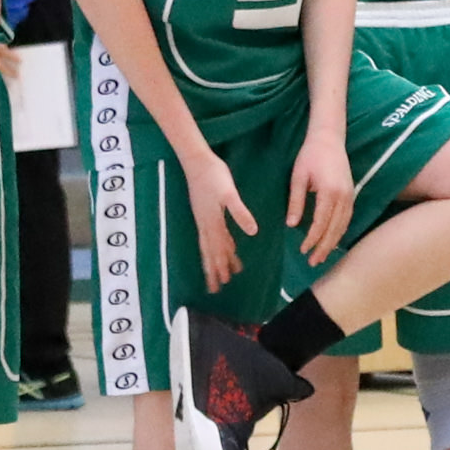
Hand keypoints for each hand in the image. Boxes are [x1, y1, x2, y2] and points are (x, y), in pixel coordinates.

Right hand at [183, 150, 255, 291]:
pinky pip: (209, 235)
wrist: (196, 160)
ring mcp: (203, 218)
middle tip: (216, 288)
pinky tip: (223, 246)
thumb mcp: (229, 194)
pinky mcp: (203, 212)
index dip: (220, 266)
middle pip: (210, 252)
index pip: (217, 250)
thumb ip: (240, 213)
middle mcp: (206, 224)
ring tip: (220, 274)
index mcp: (212, 222)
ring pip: (208, 245)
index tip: (223, 283)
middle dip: (214, 270)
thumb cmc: (214, 175)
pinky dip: (216, 244)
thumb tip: (252, 232)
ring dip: (214, 260)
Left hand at [286, 138, 358, 267]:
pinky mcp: (352, 194)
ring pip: (343, 225)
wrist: (329, 138)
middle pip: (335, 228)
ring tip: (322, 256)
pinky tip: (332, 240)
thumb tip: (291, 225)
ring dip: (333, 242)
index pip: (321, 222)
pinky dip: (340, 231)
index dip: (312, 239)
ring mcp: (350, 195)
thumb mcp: (298, 177)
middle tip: (313, 262)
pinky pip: (347, 218)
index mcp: (329, 191)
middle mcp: (343, 196)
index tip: (302, 250)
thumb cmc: (310, 156)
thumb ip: (296, 202)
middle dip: (324, 247)